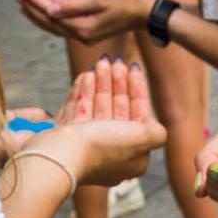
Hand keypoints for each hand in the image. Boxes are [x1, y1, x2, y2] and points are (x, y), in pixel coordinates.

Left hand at [18, 0, 156, 43]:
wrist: (142, 11)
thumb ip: (73, 4)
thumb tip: (51, 10)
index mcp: (83, 27)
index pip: (52, 14)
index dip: (37, 1)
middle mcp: (81, 35)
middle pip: (50, 22)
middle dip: (33, 7)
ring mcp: (84, 35)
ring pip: (54, 25)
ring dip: (38, 13)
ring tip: (23, 3)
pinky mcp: (87, 31)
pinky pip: (62, 25)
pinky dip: (49, 17)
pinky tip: (41, 12)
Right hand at [26, 57, 165, 186]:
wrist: (60, 155)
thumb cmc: (102, 146)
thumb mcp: (141, 139)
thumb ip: (156, 133)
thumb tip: (155, 127)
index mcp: (131, 158)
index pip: (138, 119)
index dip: (137, 91)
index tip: (133, 68)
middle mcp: (110, 154)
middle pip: (117, 112)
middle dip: (116, 84)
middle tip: (114, 59)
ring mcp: (87, 148)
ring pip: (97, 110)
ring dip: (100, 84)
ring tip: (101, 62)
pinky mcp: (67, 140)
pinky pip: (78, 113)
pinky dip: (83, 94)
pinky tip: (86, 76)